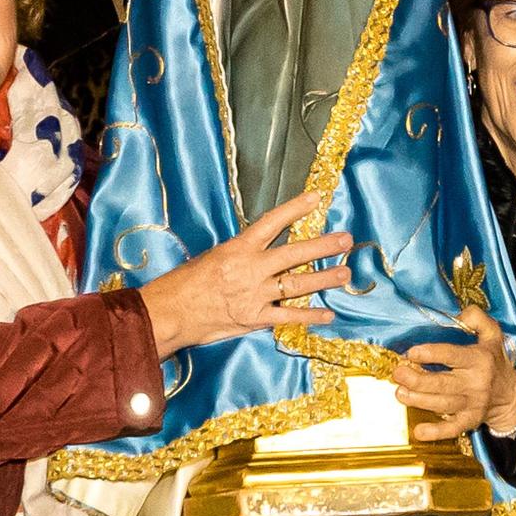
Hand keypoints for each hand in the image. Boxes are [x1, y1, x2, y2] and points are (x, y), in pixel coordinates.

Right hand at [138, 190, 348, 358]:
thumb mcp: (212, 257)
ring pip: (297, 284)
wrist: (170, 312)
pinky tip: (328, 314)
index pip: (271, 222)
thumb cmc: (185, 283)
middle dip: (323, 246)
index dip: (295, 208)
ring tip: (345, 273)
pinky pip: (288, 316)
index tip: (316, 197)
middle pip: (294, 254)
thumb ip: (240, 254)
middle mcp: (250, 269)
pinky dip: (310, 315)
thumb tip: (263, 249)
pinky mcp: (254, 318)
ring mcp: (254, 294)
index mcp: (238, 248)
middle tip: (346, 239)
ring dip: (324, 279)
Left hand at [391, 304, 515, 441]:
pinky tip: (418, 432)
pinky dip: (435, 433)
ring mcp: (472, 404)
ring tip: (399, 393)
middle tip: (398, 373)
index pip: (452, 356)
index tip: (412, 353)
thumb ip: (477, 318)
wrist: (511, 396)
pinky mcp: (470, 421)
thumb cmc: (494, 360)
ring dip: (418, 400)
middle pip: (442, 383)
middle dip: (417, 379)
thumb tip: (460, 314)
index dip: (431, 354)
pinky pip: (452, 428)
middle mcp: (475, 382)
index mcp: (478, 359)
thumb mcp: (492, 334)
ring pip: (442, 404)